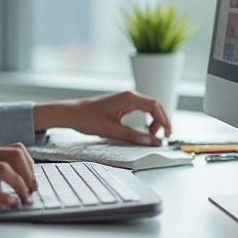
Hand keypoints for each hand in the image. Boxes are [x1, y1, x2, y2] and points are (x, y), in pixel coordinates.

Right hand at [0, 143, 37, 211]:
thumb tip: (8, 175)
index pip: (15, 149)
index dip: (30, 165)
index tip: (32, 180)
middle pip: (14, 156)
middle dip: (29, 174)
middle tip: (31, 189)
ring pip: (5, 170)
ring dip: (21, 185)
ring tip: (24, 198)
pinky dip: (4, 196)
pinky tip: (10, 203)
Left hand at [34, 91, 170, 146]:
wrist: (71, 114)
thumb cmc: (88, 119)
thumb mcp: (113, 131)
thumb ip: (135, 137)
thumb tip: (153, 142)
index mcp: (129, 98)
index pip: (155, 105)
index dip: (164, 120)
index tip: (166, 134)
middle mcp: (129, 96)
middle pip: (154, 105)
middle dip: (161, 121)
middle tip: (162, 137)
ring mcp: (125, 99)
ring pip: (148, 107)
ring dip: (153, 121)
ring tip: (151, 135)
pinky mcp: (121, 104)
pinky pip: (139, 109)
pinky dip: (145, 119)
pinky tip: (143, 130)